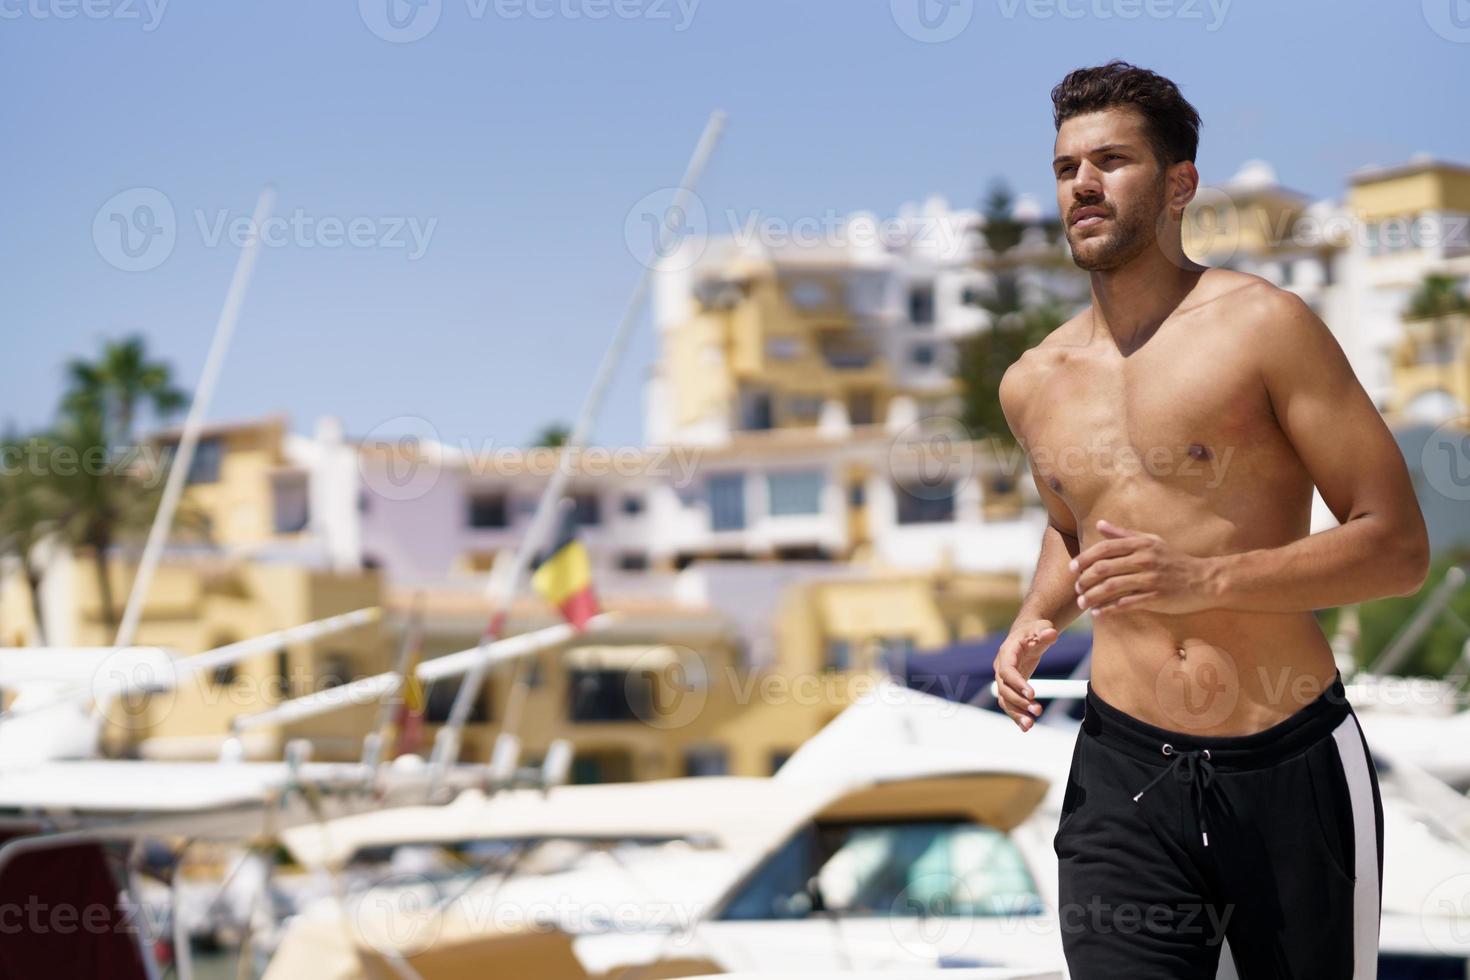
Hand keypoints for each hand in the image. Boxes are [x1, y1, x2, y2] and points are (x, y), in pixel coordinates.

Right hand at [993, 620, 1056, 731]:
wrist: (1027, 637)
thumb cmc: (1034, 631)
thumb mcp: (1041, 627)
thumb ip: (1045, 631)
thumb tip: (1051, 633)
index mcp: (1006, 653)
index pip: (1007, 671)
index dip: (1017, 683)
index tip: (1032, 694)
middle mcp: (1001, 668)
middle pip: (1004, 689)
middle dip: (1019, 702)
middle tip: (1037, 711)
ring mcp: (1004, 680)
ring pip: (1005, 700)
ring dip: (1016, 713)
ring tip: (1030, 725)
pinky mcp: (1011, 688)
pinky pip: (1010, 704)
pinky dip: (1016, 716)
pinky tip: (1026, 728)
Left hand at [1070, 519, 1218, 616]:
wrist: (1205, 580)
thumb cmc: (1174, 560)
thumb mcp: (1151, 541)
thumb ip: (1123, 534)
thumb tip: (1099, 524)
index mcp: (1141, 544)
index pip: (1104, 549)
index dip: (1085, 558)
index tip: (1072, 568)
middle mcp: (1144, 560)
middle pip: (1104, 568)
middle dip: (1085, 579)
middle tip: (1076, 588)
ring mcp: (1150, 579)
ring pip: (1111, 587)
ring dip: (1092, 596)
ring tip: (1082, 603)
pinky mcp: (1156, 598)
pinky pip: (1126, 604)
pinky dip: (1109, 609)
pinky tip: (1098, 613)